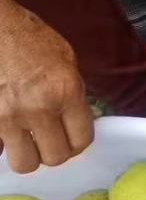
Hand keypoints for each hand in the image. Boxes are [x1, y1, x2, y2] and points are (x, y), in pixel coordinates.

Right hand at [0, 0, 93, 172]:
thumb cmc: (28, 36)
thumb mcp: (66, 59)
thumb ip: (74, 93)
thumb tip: (79, 120)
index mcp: (65, 90)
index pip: (82, 139)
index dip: (78, 142)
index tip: (72, 137)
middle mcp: (38, 107)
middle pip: (56, 157)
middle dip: (55, 151)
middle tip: (50, 139)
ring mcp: (8, 116)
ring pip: (25, 163)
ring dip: (29, 155)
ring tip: (28, 141)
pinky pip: (0, 151)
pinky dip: (5, 146)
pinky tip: (10, 132)